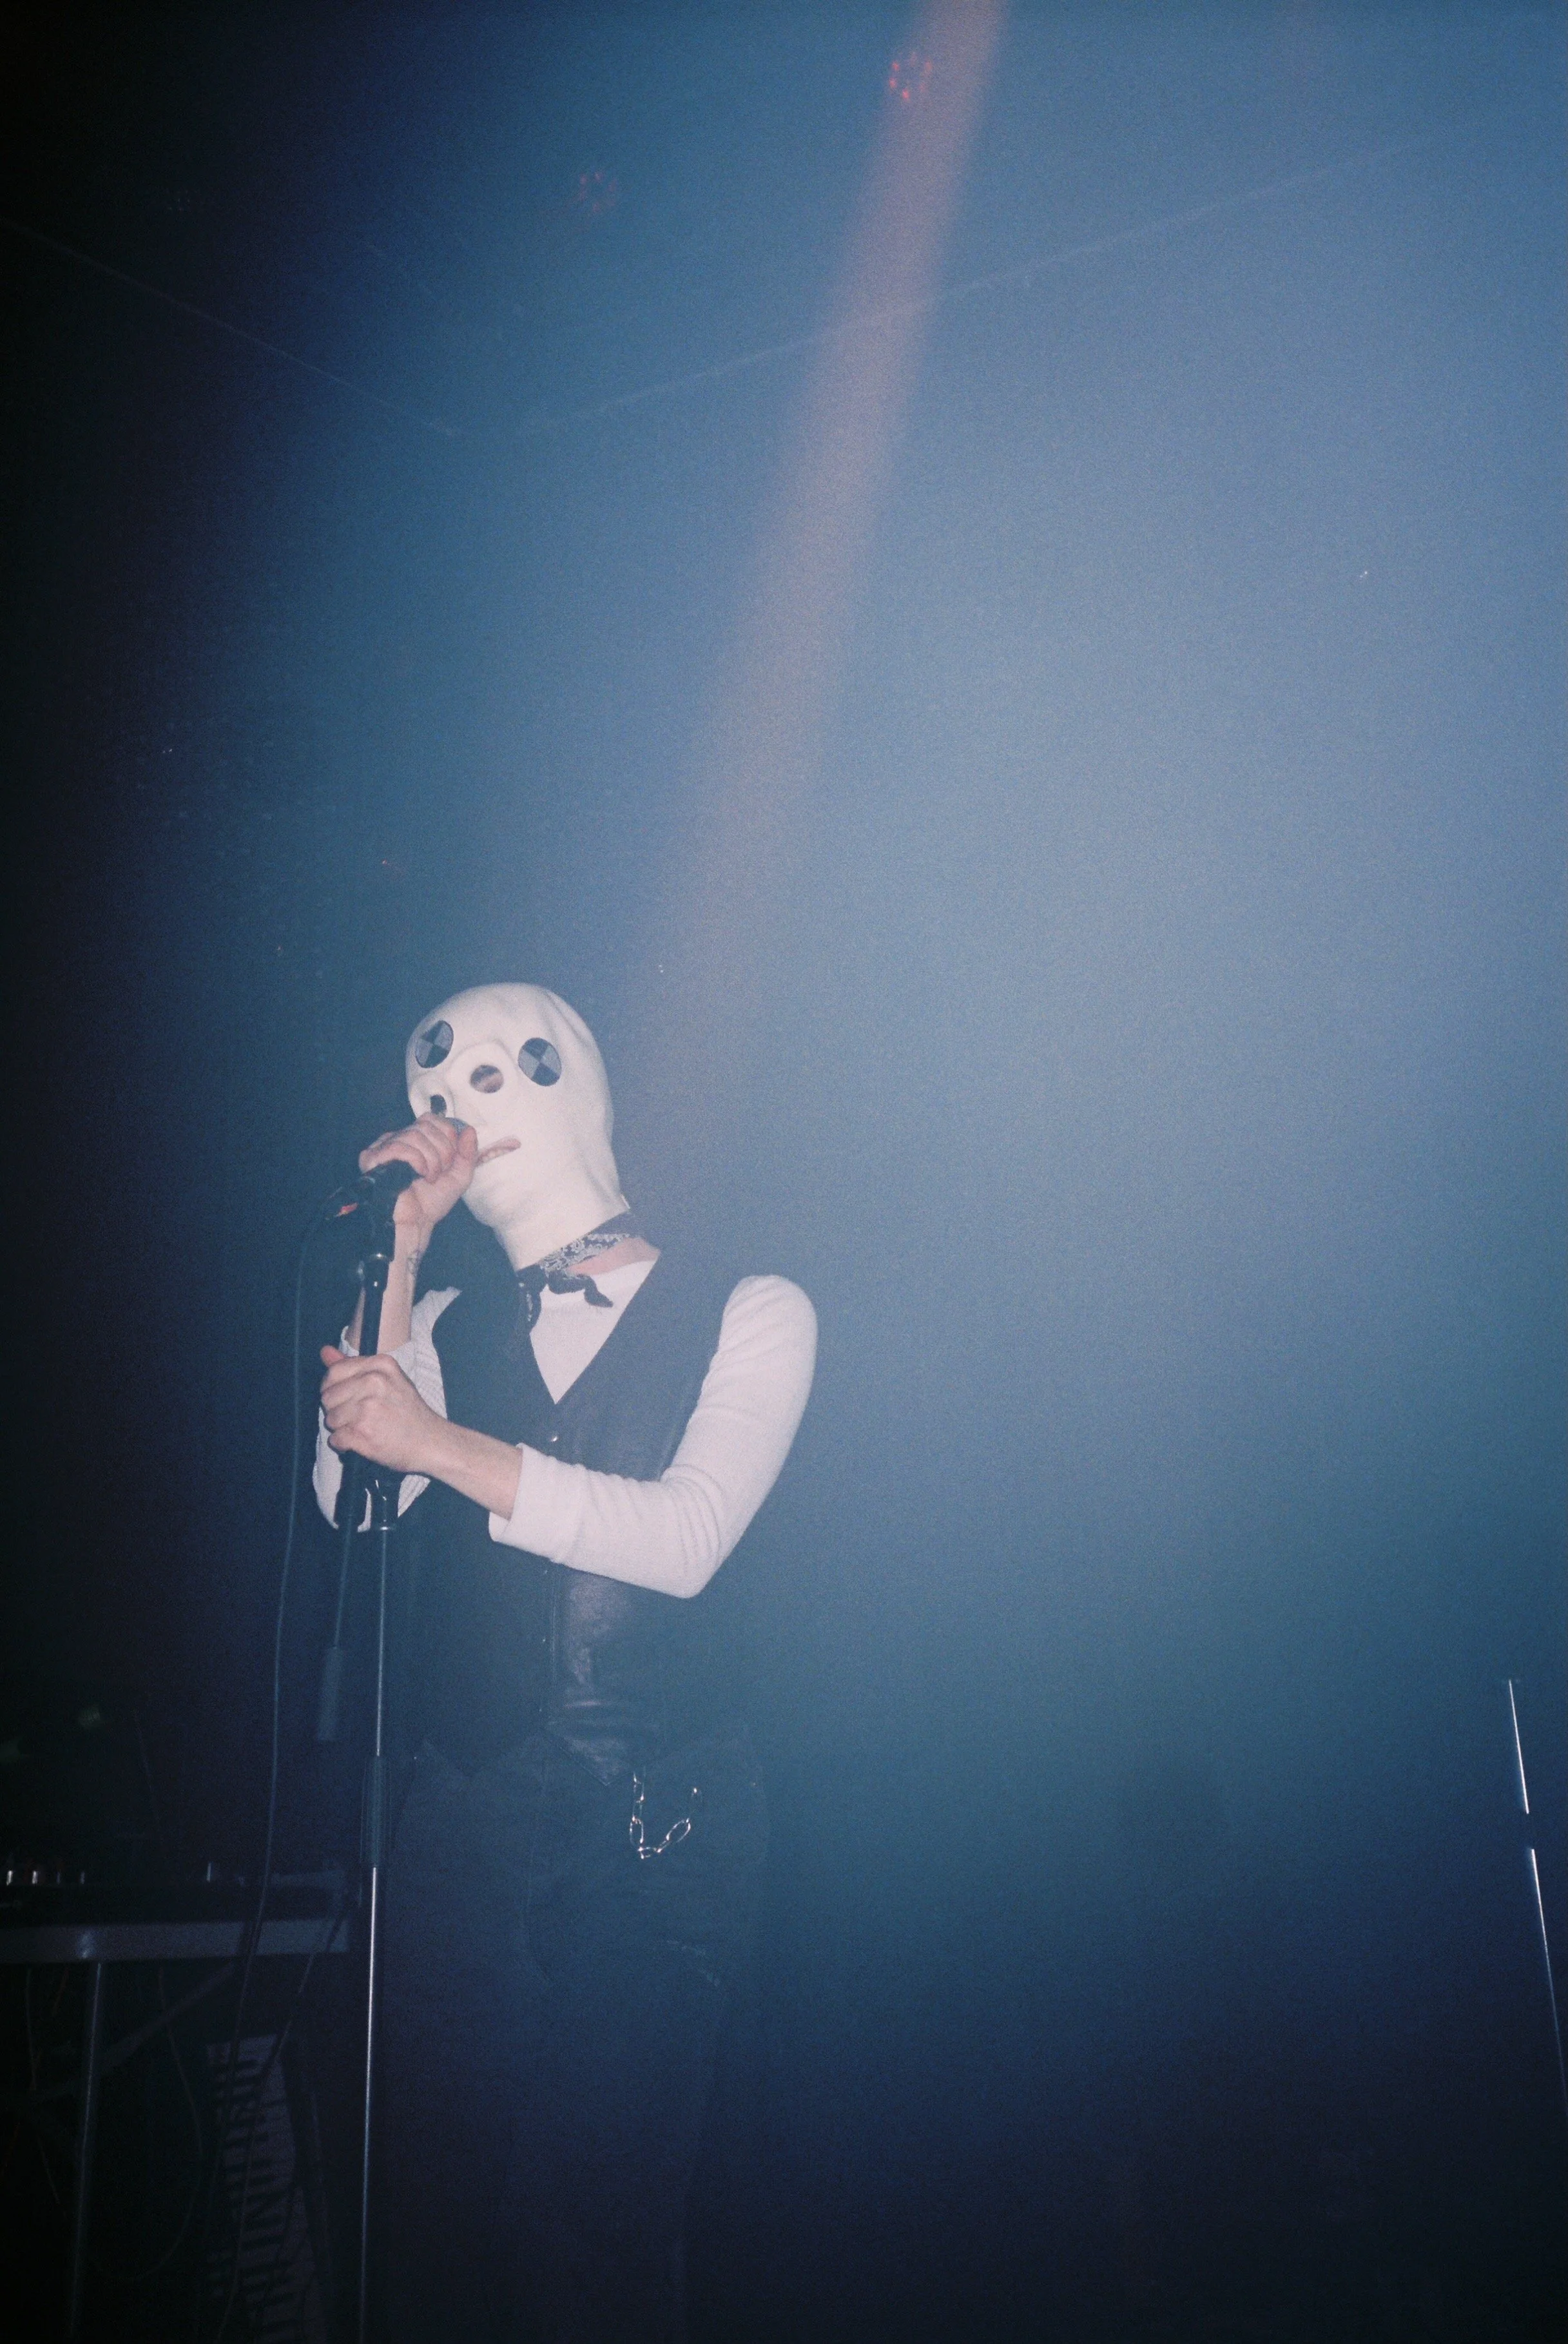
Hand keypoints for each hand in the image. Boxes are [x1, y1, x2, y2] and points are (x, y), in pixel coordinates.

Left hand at [320, 1346, 445, 1475]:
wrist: (430, 1442)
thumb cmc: (407, 1410)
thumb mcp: (388, 1379)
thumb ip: (353, 1365)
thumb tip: (324, 1351)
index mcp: (380, 1365)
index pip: (334, 1372)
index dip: (334, 1389)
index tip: (347, 1399)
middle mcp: (374, 1382)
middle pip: (328, 1397)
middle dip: (337, 1410)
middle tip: (358, 1417)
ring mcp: (368, 1408)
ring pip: (330, 1419)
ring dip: (341, 1428)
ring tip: (362, 1429)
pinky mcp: (363, 1433)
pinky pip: (335, 1439)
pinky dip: (344, 1444)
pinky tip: (360, 1442)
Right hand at [356, 1114, 486, 1242]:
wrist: (416, 1223)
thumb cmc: (432, 1201)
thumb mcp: (459, 1175)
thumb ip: (467, 1153)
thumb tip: (469, 1129)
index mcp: (414, 1141)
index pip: (430, 1119)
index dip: (446, 1135)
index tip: (450, 1160)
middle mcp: (396, 1140)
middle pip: (424, 1125)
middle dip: (442, 1149)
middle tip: (440, 1172)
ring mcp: (382, 1148)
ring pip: (414, 1135)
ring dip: (431, 1158)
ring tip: (430, 1177)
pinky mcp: (371, 1158)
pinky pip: (398, 1146)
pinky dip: (416, 1160)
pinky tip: (418, 1175)